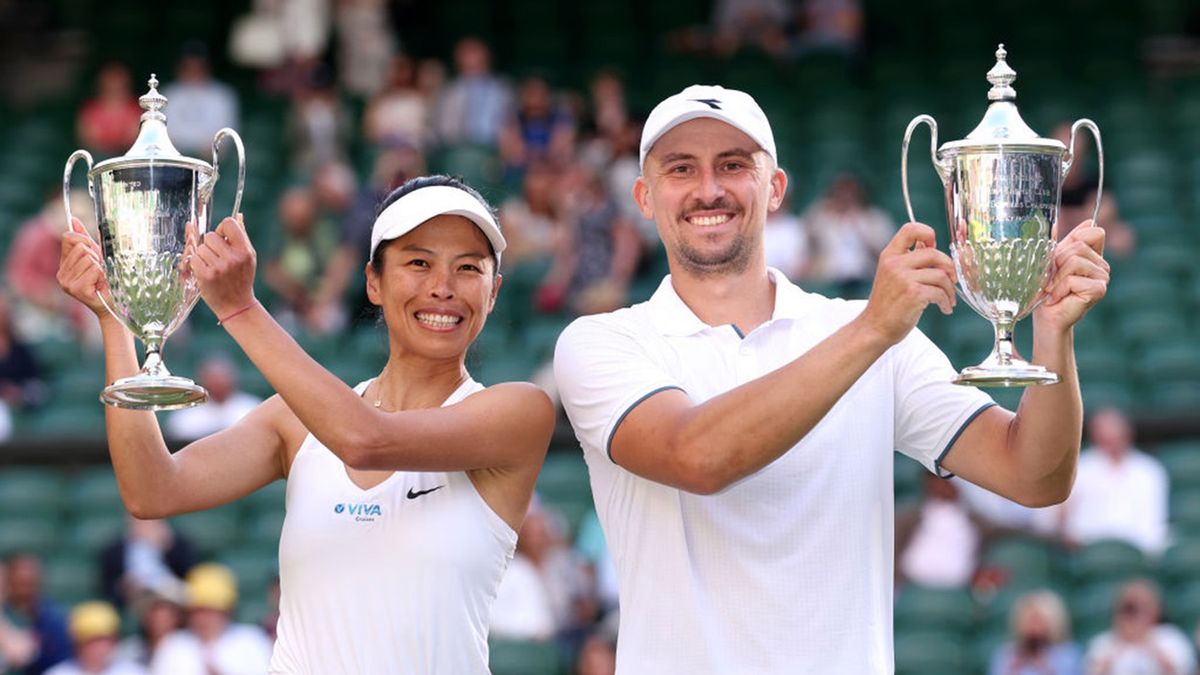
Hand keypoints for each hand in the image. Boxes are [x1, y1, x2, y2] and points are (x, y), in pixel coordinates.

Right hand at [56, 217, 113, 318]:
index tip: (95, 251)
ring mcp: (66, 282)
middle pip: (80, 247)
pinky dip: (102, 274)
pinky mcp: (75, 288)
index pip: (69, 238)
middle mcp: (61, 274)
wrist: (114, 306)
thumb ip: (86, 239)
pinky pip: (93, 268)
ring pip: (87, 258)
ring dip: (100, 266)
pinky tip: (101, 285)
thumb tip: (73, 219)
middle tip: (100, 270)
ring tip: (101, 279)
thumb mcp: (97, 257)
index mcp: (64, 265)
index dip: (85, 240)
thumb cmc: (108, 282)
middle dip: (95, 255)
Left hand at [190, 215, 257, 318]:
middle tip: (217, 257)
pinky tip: (205, 272)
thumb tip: (238, 215)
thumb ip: (242, 236)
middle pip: (210, 235)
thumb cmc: (241, 279)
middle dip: (211, 244)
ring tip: (212, 266)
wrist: (237, 305)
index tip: (223, 239)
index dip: (222, 229)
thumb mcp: (248, 257)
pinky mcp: (206, 276)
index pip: (229, 223)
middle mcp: (232, 258)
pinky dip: (196, 264)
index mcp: (245, 251)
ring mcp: (219, 267)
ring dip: (203, 255)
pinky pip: (194, 259)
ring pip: (200, 248)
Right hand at [860, 222, 956, 344]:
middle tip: (951, 279)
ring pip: (940, 275)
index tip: (933, 247)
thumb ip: (908, 259)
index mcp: (889, 255)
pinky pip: (940, 292)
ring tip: (948, 299)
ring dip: (949, 289)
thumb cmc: (886, 304)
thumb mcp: (892, 275)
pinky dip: (946, 301)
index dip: (927, 233)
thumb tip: (929, 245)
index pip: (910, 229)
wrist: (875, 328)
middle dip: (948, 267)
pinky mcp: (913, 294)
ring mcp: (903, 278)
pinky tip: (944, 308)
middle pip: (934, 253)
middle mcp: (895, 264)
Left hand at [1035, 221, 1107, 332]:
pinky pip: (1073, 279)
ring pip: (1075, 261)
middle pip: (1078, 246)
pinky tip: (1058, 297)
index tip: (1059, 256)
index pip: (1094, 231)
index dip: (1075, 239)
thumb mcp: (1050, 260)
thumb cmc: (1047, 288)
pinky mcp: (1099, 289)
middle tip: (1051, 279)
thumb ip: (1054, 241)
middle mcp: (1102, 264)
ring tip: (1054, 289)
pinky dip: (1060, 288)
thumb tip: (1053, 221)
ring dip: (1057, 277)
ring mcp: (1103, 277)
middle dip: (1057, 262)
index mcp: (1093, 254)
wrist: (1047, 314)